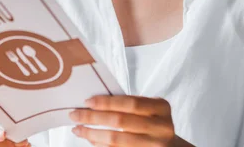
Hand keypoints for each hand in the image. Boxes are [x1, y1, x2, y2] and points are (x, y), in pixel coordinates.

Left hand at [69, 95, 193, 145]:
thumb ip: (126, 104)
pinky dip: (100, 145)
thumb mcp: (146, 108)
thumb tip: (90, 102)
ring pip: (117, 140)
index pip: (131, 103)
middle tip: (74, 115)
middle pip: (121, 121)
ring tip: (77, 129)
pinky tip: (90, 139)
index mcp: (161, 108)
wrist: (169, 145)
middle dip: (93, 118)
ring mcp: (155, 145)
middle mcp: (162, 128)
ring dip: (92, 134)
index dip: (107, 102)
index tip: (86, 101)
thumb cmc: (150, 120)